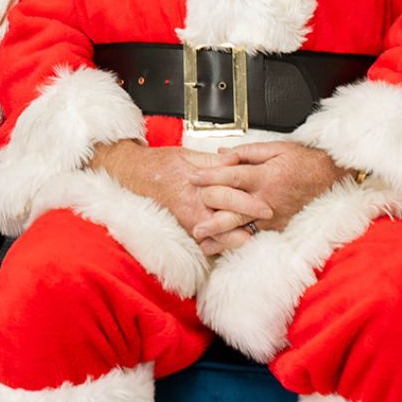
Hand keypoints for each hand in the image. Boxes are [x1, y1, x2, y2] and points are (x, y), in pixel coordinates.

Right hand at [90, 139, 271, 253]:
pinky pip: (203, 240)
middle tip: (267, 224)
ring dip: (234, 238)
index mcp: (196, 180)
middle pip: (225, 215)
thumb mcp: (188, 154)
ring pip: (215, 233)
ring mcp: (186, 216)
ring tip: (253, 241)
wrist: (134, 173)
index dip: (248, 201)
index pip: (228, 191)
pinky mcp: (183, 225)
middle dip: (247, 221)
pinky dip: (218, 244)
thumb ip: (214, 161)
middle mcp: (192, 201)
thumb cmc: (162, 163)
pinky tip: (231, 246)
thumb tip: (237, 160)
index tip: (267, 207)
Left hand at [190, 141, 349, 252]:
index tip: (192, 178)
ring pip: (243, 228)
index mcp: (266, 176)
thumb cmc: (304, 161)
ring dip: (221, 235)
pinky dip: (239, 243)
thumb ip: (247, 152)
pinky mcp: (280, 228)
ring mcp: (274, 217)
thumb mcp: (277, 148)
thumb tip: (222, 154)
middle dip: (211, 214)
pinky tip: (226, 248)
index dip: (210, 177)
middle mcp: (268, 200)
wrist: (332, 178)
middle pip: (234, 208)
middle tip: (191, 220)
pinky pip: (257, 237)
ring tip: (202, 241)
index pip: (232, 177)